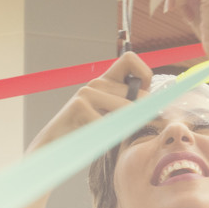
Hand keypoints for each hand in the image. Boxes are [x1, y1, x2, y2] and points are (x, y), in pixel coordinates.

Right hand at [28, 52, 151, 150]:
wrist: (53, 148)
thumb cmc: (85, 135)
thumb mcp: (109, 117)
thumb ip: (127, 106)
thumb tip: (155, 102)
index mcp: (105, 81)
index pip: (130, 59)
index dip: (144, 74)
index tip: (143, 98)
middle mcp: (96, 82)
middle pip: (136, 93)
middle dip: (143, 113)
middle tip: (140, 128)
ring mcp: (87, 92)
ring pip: (126, 109)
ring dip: (127, 127)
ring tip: (117, 137)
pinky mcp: (79, 105)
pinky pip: (109, 123)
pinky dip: (110, 137)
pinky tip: (98, 141)